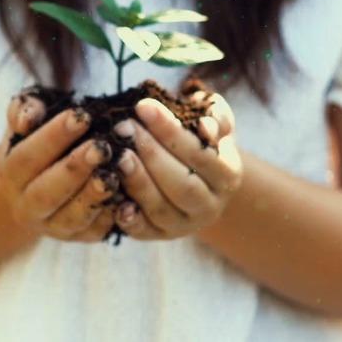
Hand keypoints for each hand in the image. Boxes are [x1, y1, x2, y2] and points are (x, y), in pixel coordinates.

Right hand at [0, 94, 116, 241]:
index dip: (53, 137)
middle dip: (75, 169)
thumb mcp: (30, 121)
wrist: (43, 182)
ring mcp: (52, 227)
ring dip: (93, 197)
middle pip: (46, 192)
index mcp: (11, 175)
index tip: (81, 116)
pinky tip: (126, 198)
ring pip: (71, 218)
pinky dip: (110, 217)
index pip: (27, 157)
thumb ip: (26, 110)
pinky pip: (94, 232)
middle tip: (101, 148)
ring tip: (114, 174)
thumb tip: (29, 117)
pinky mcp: (78, 238)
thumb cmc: (41, 140)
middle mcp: (26, 206)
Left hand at [112, 92, 242, 238]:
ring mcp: (185, 225)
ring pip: (162, 209)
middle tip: (124, 128)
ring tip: (118, 155)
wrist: (196, 177)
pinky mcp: (160, 236)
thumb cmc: (199, 139)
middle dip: (151, 154)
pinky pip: (144, 231)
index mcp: (227, 174)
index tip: (143, 106)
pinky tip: (115, 199)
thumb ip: (214, 114)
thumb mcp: (213, 120)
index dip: (171, 131)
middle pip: (182, 184)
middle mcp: (210, 205)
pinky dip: (129, 218)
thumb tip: (204, 126)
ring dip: (138, 181)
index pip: (200, 154)